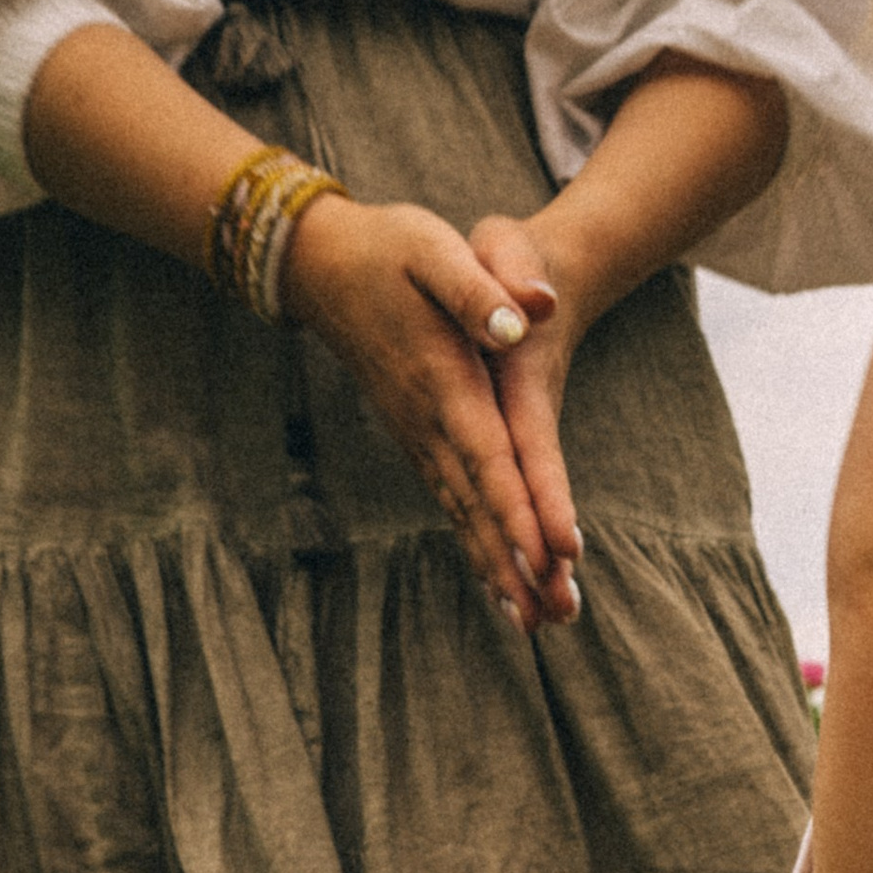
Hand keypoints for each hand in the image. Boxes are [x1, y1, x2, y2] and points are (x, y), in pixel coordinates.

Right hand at [284, 196, 566, 626]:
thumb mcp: (435, 248)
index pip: (488, 455)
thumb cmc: (390, 248)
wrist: (322, 262)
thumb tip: (524, 321)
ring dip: (496, 569)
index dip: (518, 507)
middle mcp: (427, 421)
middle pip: (478, 504)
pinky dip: (475, 546)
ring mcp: (417, 435)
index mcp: (442, 379)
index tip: (548, 556)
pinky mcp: (416, 438)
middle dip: (514, 563)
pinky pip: (450, 504)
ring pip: (463, 513)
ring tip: (533, 624)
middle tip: (550, 619)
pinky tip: (497, 584)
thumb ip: (478, 287)